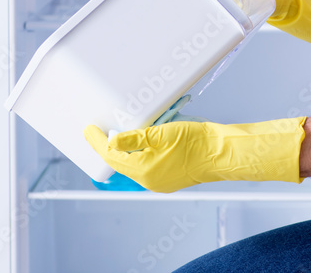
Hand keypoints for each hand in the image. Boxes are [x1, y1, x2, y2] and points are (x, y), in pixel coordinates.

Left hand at [84, 117, 306, 192]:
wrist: (223, 152)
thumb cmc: (196, 141)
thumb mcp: (160, 133)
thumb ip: (134, 138)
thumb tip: (110, 142)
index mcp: (143, 170)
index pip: (110, 156)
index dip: (96, 142)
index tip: (87, 129)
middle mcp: (149, 179)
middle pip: (120, 163)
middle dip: (108, 147)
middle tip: (97, 131)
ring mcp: (160, 180)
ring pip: (133, 164)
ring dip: (124, 150)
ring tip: (117, 134)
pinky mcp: (171, 176)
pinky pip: (147, 165)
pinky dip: (139, 153)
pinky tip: (140, 142)